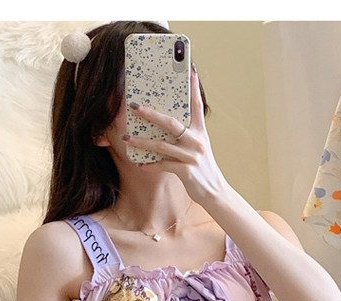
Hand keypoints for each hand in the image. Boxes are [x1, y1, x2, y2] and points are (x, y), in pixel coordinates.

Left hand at [123, 67, 226, 204]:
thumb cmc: (202, 168)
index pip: (197, 105)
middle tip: (134, 106)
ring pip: (162, 145)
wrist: (214, 191)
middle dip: (151, 113)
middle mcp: (196, 141)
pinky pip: (163, 165)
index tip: (190, 69)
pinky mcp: (186, 171)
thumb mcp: (198, 148)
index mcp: (200, 132)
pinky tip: (141, 164)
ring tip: (127, 138)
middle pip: (171, 122)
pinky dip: (151, 165)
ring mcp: (191, 156)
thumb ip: (186, 135)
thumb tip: (165, 124)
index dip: (193, 87)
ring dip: (142, 142)